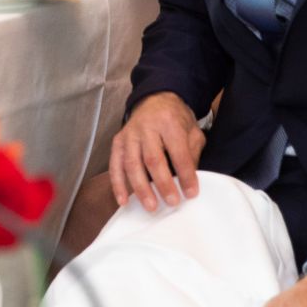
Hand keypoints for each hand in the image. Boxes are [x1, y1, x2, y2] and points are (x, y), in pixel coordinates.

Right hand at [109, 92, 204, 210]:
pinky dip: (118, 185)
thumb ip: (192, 154)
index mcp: (169, 122)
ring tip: (151, 206)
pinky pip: (115, 165)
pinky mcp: (118, 142)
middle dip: (163, 183)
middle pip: (153, 159)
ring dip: (141, 188)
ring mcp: (129, 134)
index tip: (191, 193)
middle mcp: (146, 127)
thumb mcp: (192, 131)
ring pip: (132, 164)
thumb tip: (188, 182)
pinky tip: (123, 201)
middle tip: (172, 202)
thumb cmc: (176, 120)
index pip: (178, 152)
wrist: (155, 100)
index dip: (185, 174)